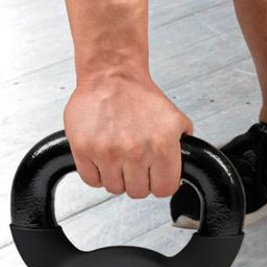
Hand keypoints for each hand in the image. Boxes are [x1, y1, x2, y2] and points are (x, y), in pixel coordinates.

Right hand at [62, 72, 193, 199]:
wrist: (111, 74)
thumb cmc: (138, 95)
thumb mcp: (174, 118)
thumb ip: (181, 146)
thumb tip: (182, 167)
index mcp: (161, 145)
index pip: (164, 189)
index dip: (159, 181)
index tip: (154, 174)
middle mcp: (135, 151)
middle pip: (138, 191)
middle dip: (137, 178)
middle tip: (134, 159)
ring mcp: (108, 153)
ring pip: (114, 188)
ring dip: (116, 175)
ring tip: (118, 152)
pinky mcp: (85, 151)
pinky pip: (92, 180)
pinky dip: (96, 172)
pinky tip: (103, 154)